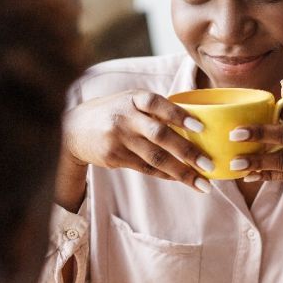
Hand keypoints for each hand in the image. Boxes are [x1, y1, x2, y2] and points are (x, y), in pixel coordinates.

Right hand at [62, 90, 213, 193]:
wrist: (73, 129)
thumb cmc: (114, 112)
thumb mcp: (130, 101)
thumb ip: (156, 109)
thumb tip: (195, 124)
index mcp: (133, 98)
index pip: (158, 104)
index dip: (179, 115)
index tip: (201, 127)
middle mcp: (126, 118)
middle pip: (160, 136)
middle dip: (187, 152)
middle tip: (210, 164)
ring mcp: (119, 139)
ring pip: (155, 158)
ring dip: (182, 172)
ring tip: (202, 184)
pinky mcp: (114, 157)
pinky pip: (146, 168)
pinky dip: (167, 174)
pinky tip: (182, 179)